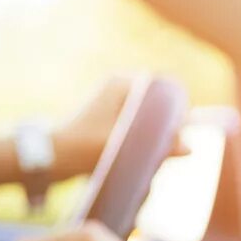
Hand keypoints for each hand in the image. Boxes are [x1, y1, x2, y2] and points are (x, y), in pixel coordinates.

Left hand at [49, 75, 184, 179]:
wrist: (50, 157)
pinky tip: (138, 156)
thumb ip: (158, 148)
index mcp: (123, 83)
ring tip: (149, 154)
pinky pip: (137, 127)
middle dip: (165, 128)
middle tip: (163, 149)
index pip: (166, 90)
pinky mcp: (110, 118)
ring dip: (153, 136)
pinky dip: (141, 140)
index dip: (177, 113)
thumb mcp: (123, 148)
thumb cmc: (82, 149)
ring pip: (149, 119)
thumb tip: (191, 148)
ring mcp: (115, 102)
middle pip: (158, 106)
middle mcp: (121, 87)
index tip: (176, 135)